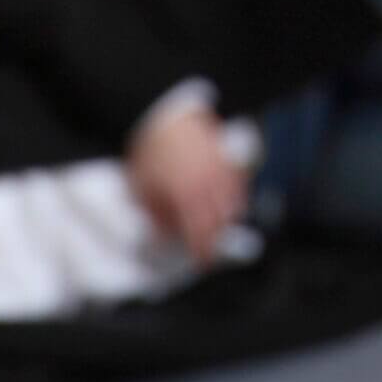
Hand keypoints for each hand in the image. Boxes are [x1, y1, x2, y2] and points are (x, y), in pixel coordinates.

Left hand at [125, 102, 247, 263]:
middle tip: (210, 256)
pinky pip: (238, 183)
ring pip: (232, 202)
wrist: (165, 118)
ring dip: (228, 221)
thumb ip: (157, 215)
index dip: (203, 250)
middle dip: (216, 241)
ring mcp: (219, 168)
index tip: (202, 263)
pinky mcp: (226, 157)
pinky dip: (237, 198)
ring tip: (220, 234)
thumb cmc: (150, 157)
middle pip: (218, 220)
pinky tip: (232, 210)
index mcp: (183, 192)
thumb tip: (167, 237)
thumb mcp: (142, 189)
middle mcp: (205, 181)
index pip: (198, 229)